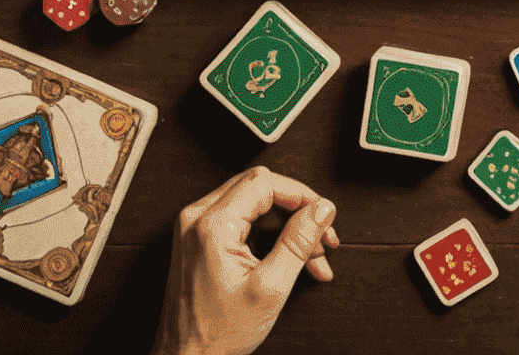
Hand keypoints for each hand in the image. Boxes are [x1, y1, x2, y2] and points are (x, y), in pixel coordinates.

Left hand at [152, 167, 339, 354]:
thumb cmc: (216, 335)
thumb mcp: (270, 289)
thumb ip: (298, 242)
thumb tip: (321, 209)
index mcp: (212, 225)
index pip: (266, 183)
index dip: (302, 195)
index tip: (322, 214)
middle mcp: (198, 218)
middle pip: (261, 189)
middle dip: (297, 211)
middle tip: (320, 237)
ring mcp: (196, 228)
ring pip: (253, 203)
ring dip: (286, 225)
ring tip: (310, 256)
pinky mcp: (199, 239)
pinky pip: (241, 219)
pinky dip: (268, 234)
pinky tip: (288, 257)